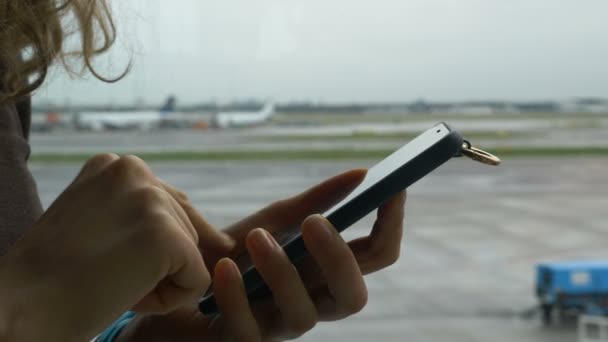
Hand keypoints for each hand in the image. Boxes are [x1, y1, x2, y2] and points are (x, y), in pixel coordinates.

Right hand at [0, 154, 209, 341]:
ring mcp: (151, 200)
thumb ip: (153, 218)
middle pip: (186, 229)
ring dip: (159, 281)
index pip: (171, 208)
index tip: (103, 258)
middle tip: (101, 272)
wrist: (19, 308)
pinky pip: (197, 281)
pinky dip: (168, 301)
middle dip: (156, 264)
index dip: (149, 249)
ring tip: (109, 281)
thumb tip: (224, 239)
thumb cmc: (56, 276)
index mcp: (117, 165)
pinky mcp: (165, 235)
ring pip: (192, 256)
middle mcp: (135, 170)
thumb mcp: (103, 226)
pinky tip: (126, 295)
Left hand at [117, 169, 405, 340]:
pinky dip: (237, 296)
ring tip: (257, 238)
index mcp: (324, 272)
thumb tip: (361, 173)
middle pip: (353, 296)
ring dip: (282, 272)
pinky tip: (223, 267)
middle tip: (314, 223)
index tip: (390, 187)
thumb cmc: (231, 255)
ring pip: (304, 315)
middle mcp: (310, 301)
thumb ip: (314, 202)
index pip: (376, 256)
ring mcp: (276, 326)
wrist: (175, 285)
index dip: (389, 224)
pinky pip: (248, 330)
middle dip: (340, 260)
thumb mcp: (271, 222)